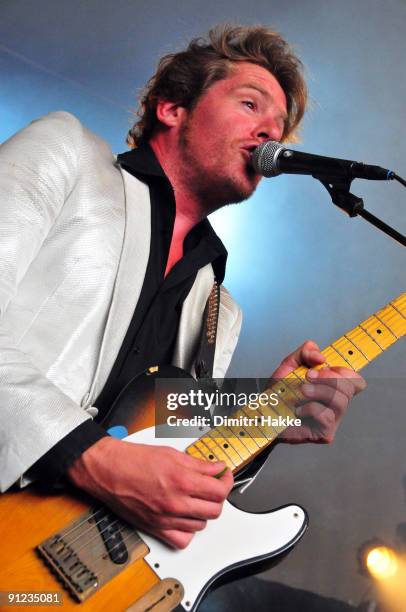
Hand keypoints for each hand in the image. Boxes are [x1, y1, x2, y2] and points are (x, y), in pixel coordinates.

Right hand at [67, 437, 232, 548]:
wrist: (108, 470)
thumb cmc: (133, 460)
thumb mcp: (171, 453)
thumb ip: (198, 464)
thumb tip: (216, 468)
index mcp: (181, 480)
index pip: (219, 490)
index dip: (226, 482)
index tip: (223, 476)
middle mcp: (176, 502)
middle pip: (215, 510)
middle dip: (218, 497)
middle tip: (213, 486)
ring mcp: (166, 518)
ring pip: (202, 525)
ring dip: (204, 512)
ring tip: (197, 499)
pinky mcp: (156, 528)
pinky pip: (182, 540)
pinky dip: (188, 531)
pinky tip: (185, 518)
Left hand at [270, 340, 365, 443]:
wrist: (264, 416)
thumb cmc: (280, 393)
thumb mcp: (290, 366)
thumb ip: (305, 353)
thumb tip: (320, 357)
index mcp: (333, 388)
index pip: (356, 381)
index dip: (345, 372)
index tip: (324, 367)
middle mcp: (337, 404)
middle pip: (349, 388)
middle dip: (329, 378)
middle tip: (309, 376)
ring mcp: (333, 420)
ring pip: (340, 401)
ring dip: (319, 391)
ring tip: (301, 391)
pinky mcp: (325, 433)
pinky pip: (326, 416)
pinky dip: (309, 408)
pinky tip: (297, 410)